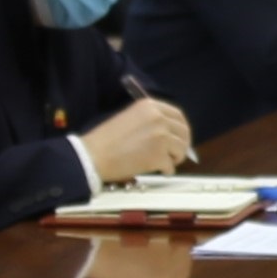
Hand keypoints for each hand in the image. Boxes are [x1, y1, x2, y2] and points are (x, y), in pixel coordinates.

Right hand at [77, 96, 193, 181]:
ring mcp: (161, 137)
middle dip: (183, 144)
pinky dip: (166, 170)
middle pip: (184, 132)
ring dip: (175, 158)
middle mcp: (159, 118)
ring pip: (181, 149)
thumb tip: (170, 132)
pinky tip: (158, 171)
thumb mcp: (131, 118)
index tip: (180, 136)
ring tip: (164, 163)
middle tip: (176, 153)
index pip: (178, 115)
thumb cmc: (107, 140)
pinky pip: (171, 166)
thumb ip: (151, 120)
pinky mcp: (159, 156)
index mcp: (150, 106)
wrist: (93, 155)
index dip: (181, 128)